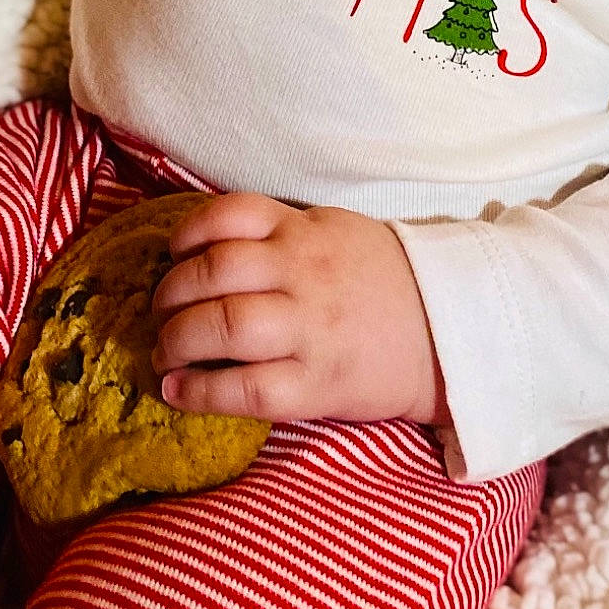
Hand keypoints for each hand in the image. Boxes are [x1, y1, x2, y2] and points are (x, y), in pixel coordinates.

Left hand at [150, 192, 448, 427]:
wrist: (450, 333)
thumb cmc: (385, 281)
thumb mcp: (337, 232)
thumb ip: (282, 232)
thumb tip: (207, 245)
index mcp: (307, 231)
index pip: (231, 216)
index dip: (187, 234)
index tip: (172, 254)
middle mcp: (304, 274)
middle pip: (215, 273)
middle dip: (170, 295)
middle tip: (158, 312)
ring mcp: (310, 330)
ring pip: (224, 326)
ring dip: (176, 341)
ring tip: (163, 352)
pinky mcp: (317, 385)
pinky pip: (246, 390)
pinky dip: (200, 392)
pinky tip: (177, 391)